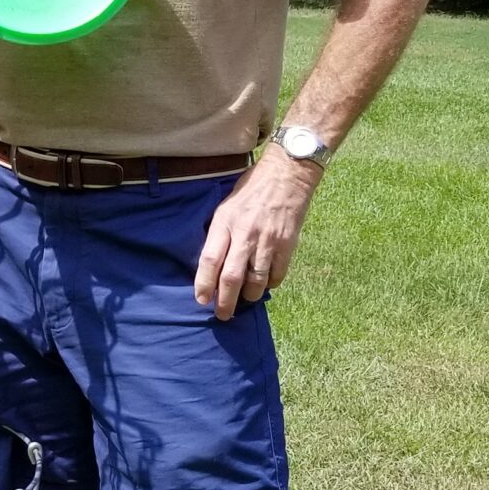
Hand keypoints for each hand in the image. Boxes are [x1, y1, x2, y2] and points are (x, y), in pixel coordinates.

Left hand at [192, 148, 322, 319]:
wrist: (287, 175)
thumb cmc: (251, 189)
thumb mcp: (226, 206)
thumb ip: (219, 233)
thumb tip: (211, 262)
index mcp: (225, 222)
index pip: (210, 260)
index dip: (204, 284)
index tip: (201, 299)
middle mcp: (245, 234)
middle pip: (232, 277)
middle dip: (225, 302)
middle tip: (222, 315)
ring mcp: (267, 241)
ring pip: (256, 281)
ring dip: (249, 296)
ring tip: (245, 299)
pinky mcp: (287, 245)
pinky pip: (277, 275)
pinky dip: (270, 284)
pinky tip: (265, 283)